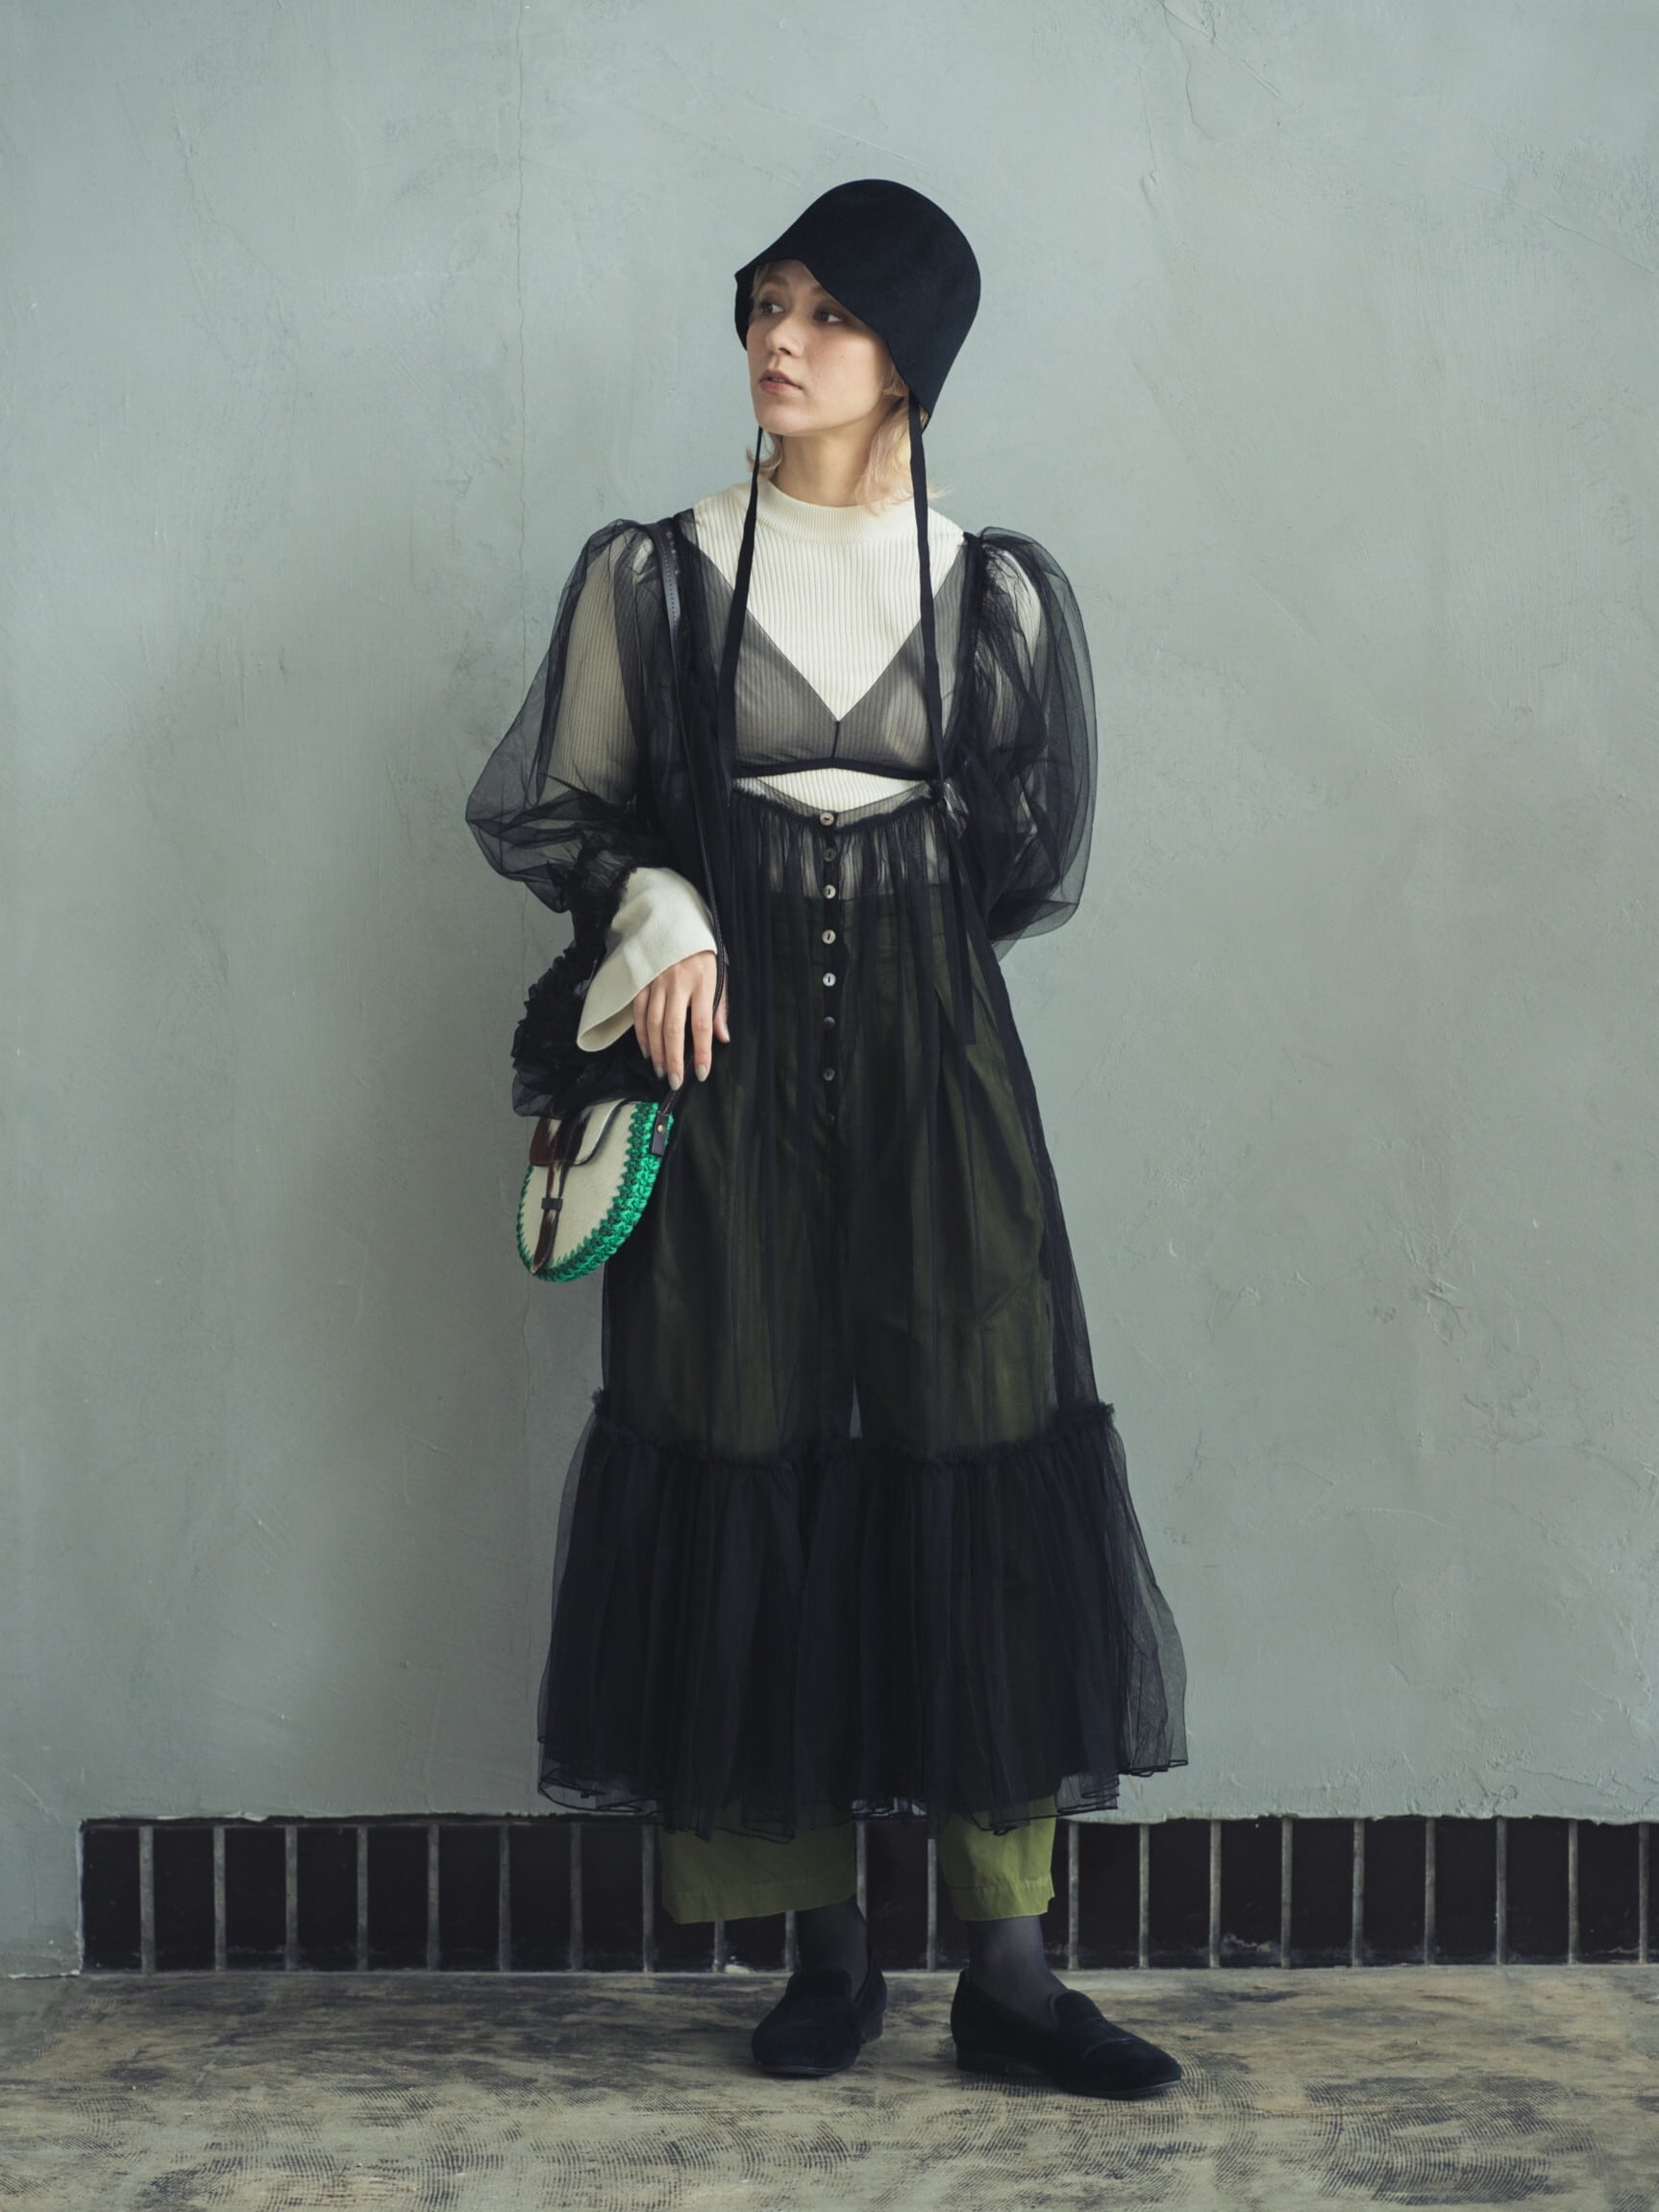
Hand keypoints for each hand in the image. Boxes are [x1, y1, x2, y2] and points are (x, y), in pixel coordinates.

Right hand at [633, 950, 729, 1087]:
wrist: (678, 925)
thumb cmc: (704, 954)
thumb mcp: (720, 976)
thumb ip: (720, 1007)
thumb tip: (722, 1038)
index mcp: (703, 982)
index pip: (701, 1024)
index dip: (702, 1051)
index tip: (701, 1073)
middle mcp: (678, 983)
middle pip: (673, 1028)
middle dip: (673, 1058)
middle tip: (674, 1081)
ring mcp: (657, 982)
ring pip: (653, 1023)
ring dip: (656, 1051)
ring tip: (660, 1070)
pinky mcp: (642, 981)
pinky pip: (639, 1012)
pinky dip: (641, 1034)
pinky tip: (646, 1050)